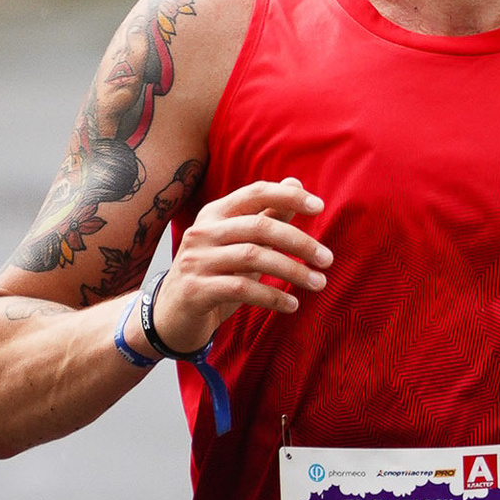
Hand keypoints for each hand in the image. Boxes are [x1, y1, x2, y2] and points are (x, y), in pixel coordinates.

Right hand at [152, 176, 329, 350]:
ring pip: (254, 258)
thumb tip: (295, 183)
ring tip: (319, 283)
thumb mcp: (240, 244)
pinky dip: (272, 297)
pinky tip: (292, 305)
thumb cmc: (213, 275)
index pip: (255, 193)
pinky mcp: (196, 290)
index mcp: (214, 214)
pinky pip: (242, 289)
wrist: (171, 316)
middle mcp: (203, 232)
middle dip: (299, 242)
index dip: (288, 197)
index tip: (319, 207)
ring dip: (293, 271)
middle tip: (327, 259)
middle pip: (259, 228)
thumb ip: (267, 216)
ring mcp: (196, 261)